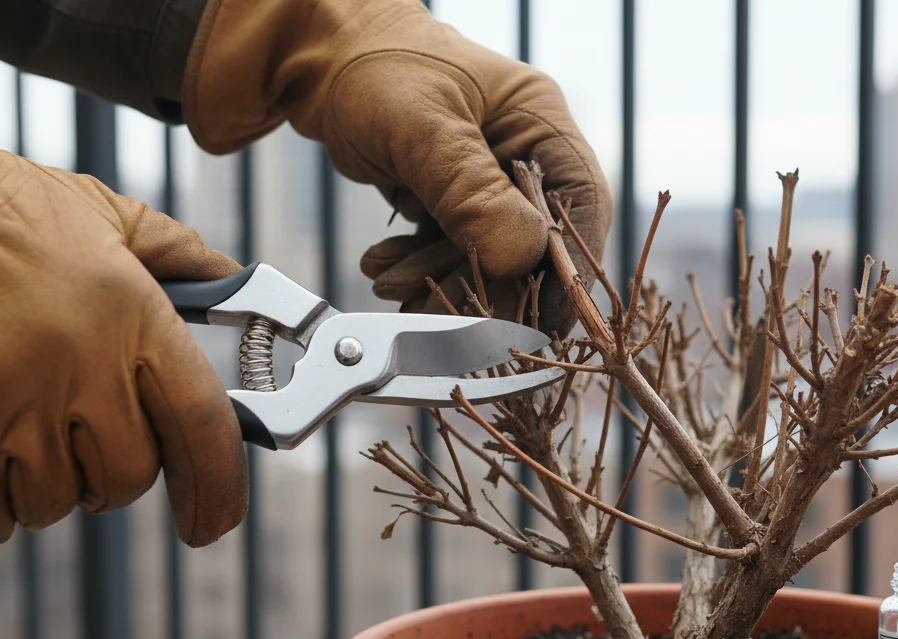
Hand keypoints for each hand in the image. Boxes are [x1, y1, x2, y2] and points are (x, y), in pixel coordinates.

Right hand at [0, 43, 246, 545]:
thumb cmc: (1, 209)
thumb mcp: (107, 215)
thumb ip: (178, 254)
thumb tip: (236, 284)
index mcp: (139, 316)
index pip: (204, 423)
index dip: (217, 485)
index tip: (209, 522)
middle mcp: (87, 363)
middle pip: (128, 476)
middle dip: (110, 482)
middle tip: (81, 453)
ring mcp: (14, 396)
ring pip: (53, 500)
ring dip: (40, 492)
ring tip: (16, 444)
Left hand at [181, 0, 611, 336]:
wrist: (317, 59)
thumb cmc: (372, 69)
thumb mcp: (421, 127)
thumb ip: (469, 191)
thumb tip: (516, 257)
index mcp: (538, 120)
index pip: (580, 203)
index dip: (570, 268)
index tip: (545, 319)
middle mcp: (524, 152)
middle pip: (532, 240)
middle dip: (484, 279)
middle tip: (435, 307)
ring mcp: (489, 178)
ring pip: (487, 253)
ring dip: (441, 278)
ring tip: (390, 283)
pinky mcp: (455, 200)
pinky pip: (453, 249)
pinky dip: (420, 268)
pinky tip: (384, 270)